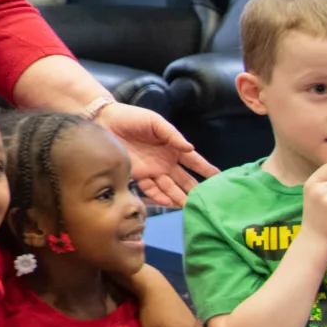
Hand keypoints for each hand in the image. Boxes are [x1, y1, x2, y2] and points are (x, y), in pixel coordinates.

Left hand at [98, 103, 215, 207]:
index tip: (222, 180)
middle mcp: (166, 161)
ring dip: (180, 197)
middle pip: (184, 179)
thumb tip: (191, 148)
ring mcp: (152, 170)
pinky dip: (161, 197)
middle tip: (210, 202)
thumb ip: (173, 135)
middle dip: (196, 190)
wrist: (104, 122)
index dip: (207, 170)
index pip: (194, 161)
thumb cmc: (132, 118)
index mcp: (173, 147)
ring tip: (192, 208)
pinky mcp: (138, 175)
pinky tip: (171, 204)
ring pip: (170, 187)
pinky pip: (151, 189)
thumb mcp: (155, 122)